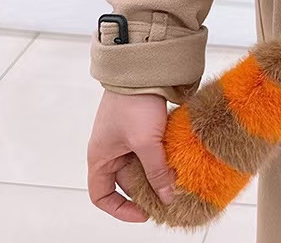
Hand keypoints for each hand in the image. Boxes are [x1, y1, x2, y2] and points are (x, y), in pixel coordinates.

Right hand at [87, 90, 174, 221]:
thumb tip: (167, 197)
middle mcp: (111, 148)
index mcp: (100, 156)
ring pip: (142, 164)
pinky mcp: (143, 124)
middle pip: (126, 180)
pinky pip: (151, 148)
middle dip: (146, 190)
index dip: (119, 209)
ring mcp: (127, 135)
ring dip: (158, 171)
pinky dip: (163, 155)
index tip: (143, 213)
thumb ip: (156, 171)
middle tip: (169, 197)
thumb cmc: (134, 103)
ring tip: (178, 179)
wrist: (143, 67)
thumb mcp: (145, 143)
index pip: (101, 194)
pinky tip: (179, 159)